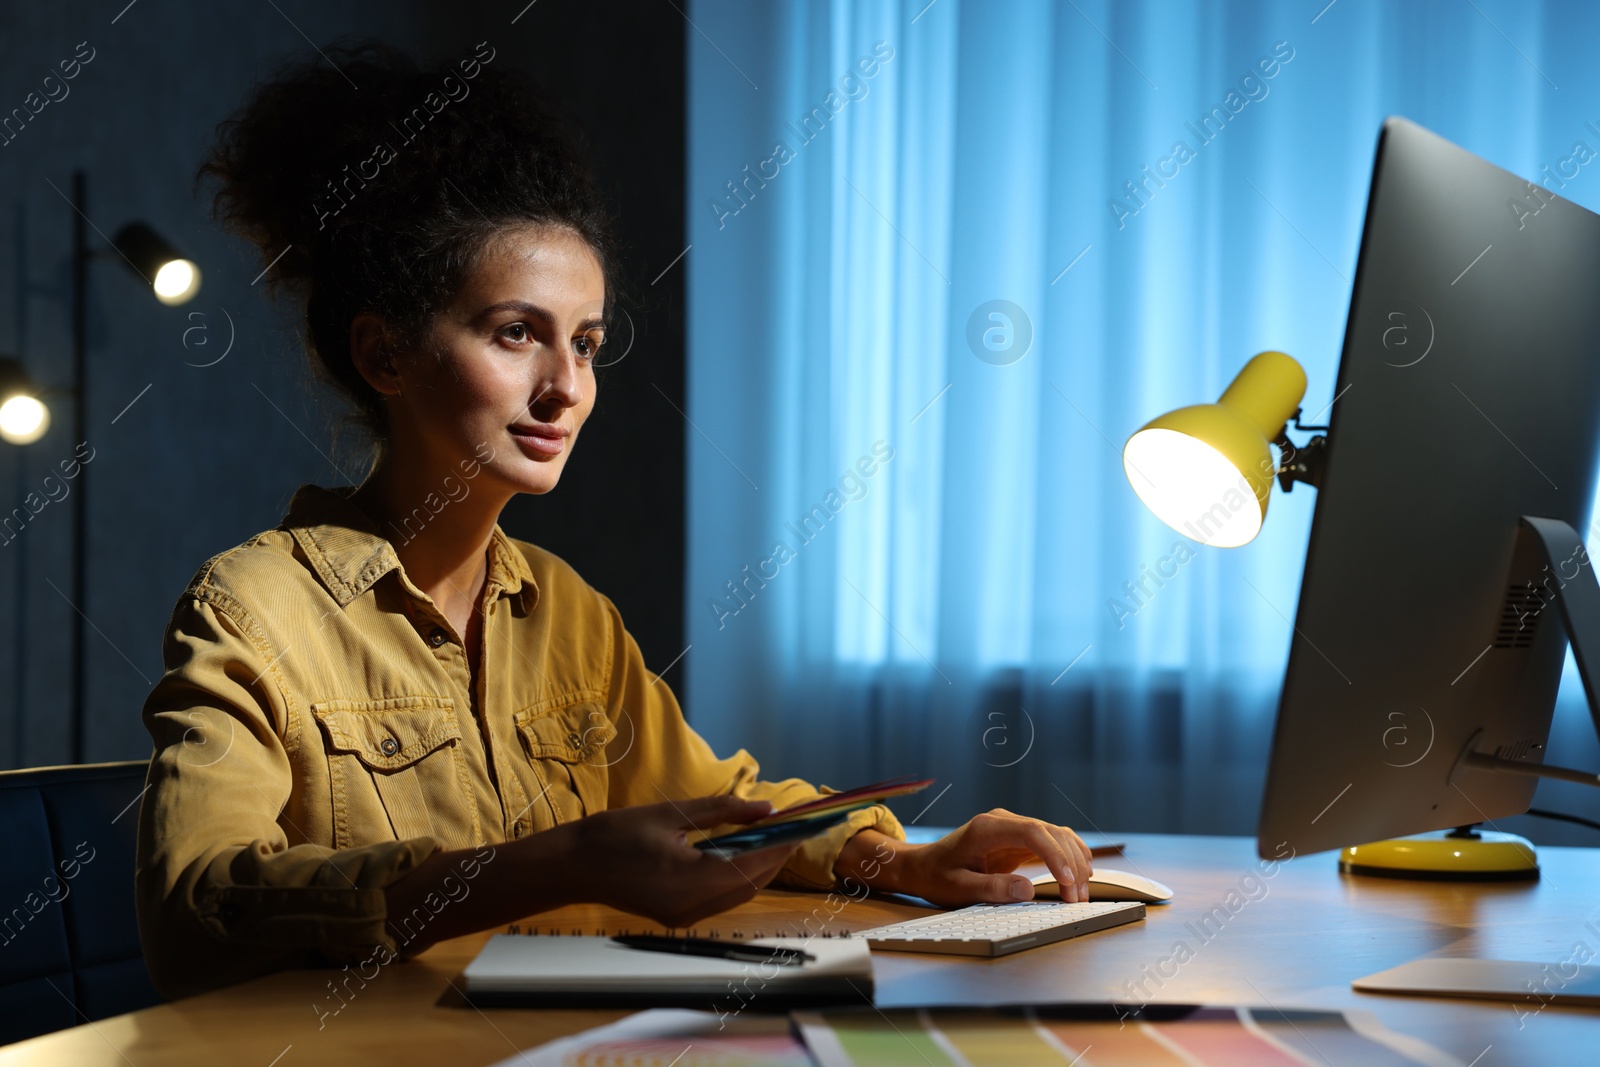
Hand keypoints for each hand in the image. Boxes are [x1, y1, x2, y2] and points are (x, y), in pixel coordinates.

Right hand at [570, 795, 800, 927]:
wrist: (572, 867)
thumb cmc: (616, 834)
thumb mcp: (670, 813)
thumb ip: (722, 811)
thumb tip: (766, 807)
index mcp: (688, 880)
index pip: (751, 867)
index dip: (780, 847)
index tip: (800, 825)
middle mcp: (690, 908)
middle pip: (750, 885)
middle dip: (775, 858)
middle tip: (791, 829)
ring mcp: (684, 918)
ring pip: (738, 895)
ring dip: (759, 868)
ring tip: (772, 838)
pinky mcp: (677, 918)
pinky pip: (720, 899)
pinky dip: (737, 877)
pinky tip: (743, 854)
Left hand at [898, 808, 1091, 905]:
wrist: (925, 866)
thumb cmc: (938, 877)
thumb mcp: (959, 888)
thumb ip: (992, 888)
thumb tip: (1027, 891)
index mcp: (986, 828)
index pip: (1032, 831)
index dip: (1055, 855)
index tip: (1068, 881)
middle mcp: (1003, 821)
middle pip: (1050, 832)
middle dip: (1070, 864)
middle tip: (1077, 899)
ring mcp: (1013, 827)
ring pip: (1056, 834)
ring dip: (1074, 860)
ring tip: (1081, 893)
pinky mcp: (1019, 838)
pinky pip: (1051, 841)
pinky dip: (1069, 855)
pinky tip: (1081, 873)